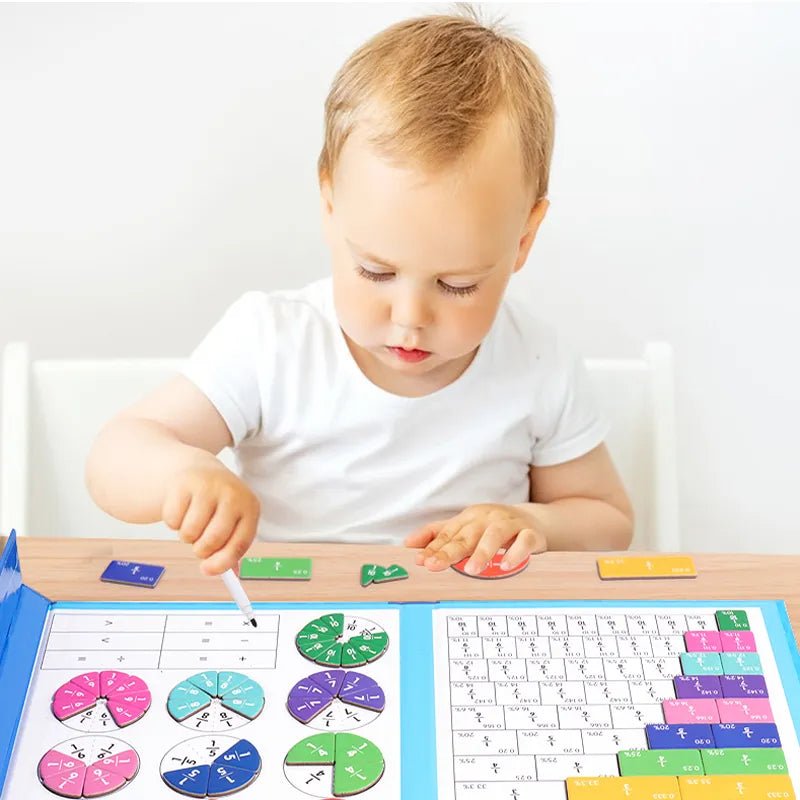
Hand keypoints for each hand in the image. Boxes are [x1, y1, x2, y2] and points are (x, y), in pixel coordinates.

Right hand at [162, 461, 260, 575]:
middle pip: (213, 540)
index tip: (207, 570)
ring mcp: (208, 487)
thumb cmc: (219, 504)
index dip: (223, 562)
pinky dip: (173, 523)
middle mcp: (232, 494)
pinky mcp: (183, 484)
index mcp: (250, 507)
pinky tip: (182, 509)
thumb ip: (232, 548)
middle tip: (199, 543)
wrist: (199, 470)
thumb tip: (232, 576)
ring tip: (193, 522)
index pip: (240, 543)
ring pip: (189, 533)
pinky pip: (172, 521)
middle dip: (202, 550)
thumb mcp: (233, 521)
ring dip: (187, 536)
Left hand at [404, 503, 546, 573]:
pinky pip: (524, 541)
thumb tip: (409, 544)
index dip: (434, 547)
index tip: (421, 561)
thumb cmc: (492, 527)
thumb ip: (437, 535)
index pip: (449, 533)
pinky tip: (506, 565)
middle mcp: (488, 518)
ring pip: (495, 535)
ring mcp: (511, 524)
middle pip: (467, 534)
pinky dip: (516, 552)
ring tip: (471, 569)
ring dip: (482, 551)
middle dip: (450, 551)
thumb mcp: (465, 527)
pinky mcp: (531, 533)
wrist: (533, 521)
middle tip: (435, 566)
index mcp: (470, 517)